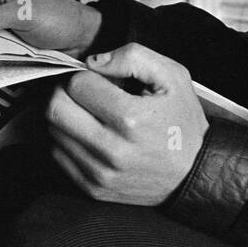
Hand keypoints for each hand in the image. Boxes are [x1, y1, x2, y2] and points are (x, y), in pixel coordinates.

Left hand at [46, 44, 207, 204]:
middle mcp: (112, 149)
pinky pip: (59, 156)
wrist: (194, 173)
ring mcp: (100, 172)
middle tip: (85, 92)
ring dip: (67, 117)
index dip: (88, 76)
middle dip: (66, 93)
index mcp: (130, 118)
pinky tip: (91, 135)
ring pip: (53, 132)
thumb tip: (94, 62)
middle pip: (55, 109)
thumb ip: (133, 57)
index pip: (77, 84)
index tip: (100, 81)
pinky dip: (68, 140)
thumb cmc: (182, 123)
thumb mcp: (172, 77)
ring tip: (91, 114)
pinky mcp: (93, 189)